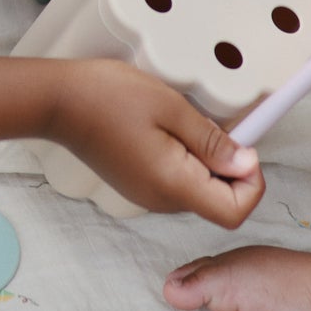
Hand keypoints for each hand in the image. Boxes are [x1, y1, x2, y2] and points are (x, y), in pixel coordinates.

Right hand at [50, 62, 263, 227]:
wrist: (58, 103)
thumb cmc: (108, 98)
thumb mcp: (171, 108)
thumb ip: (213, 141)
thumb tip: (247, 164)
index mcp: (173, 185)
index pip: (235, 212)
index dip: (252, 183)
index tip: (246, 147)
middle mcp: (161, 201)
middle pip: (219, 201)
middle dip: (232, 166)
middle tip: (219, 125)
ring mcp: (148, 196)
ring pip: (200, 190)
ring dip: (209, 160)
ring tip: (188, 123)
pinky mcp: (139, 185)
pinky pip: (179, 181)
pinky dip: (188, 160)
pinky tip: (171, 129)